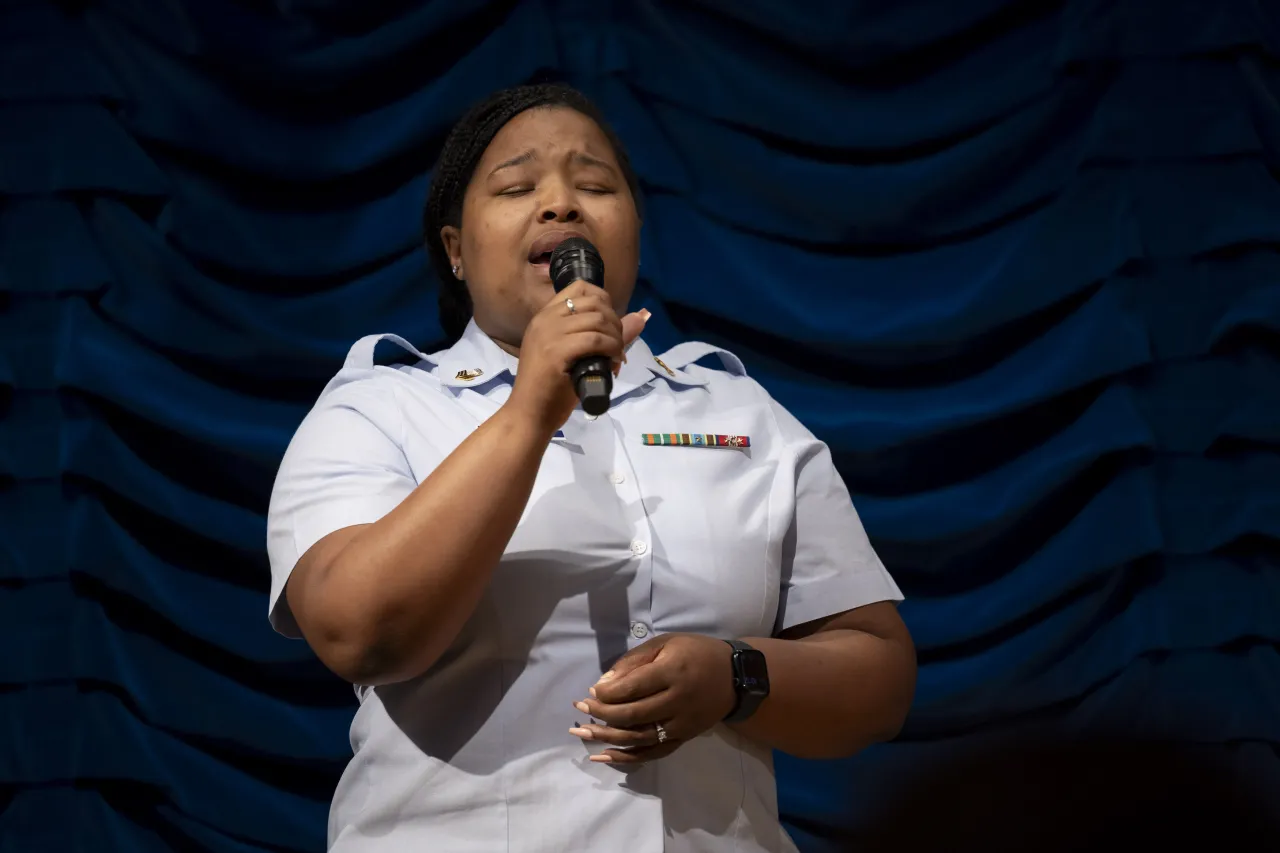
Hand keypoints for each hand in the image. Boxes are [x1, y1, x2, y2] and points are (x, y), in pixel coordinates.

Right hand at [507, 283, 648, 434]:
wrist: (529, 415)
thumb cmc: (550, 389)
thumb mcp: (576, 355)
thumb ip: (604, 334)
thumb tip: (642, 316)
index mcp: (545, 317)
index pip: (580, 287)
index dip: (604, 301)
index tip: (609, 325)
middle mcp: (545, 319)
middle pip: (593, 302)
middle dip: (614, 322)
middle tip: (617, 346)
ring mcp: (548, 334)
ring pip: (597, 319)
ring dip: (615, 337)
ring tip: (615, 356)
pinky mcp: (555, 352)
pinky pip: (595, 339)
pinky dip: (611, 348)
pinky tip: (612, 361)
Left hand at [570, 633, 735, 764]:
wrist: (735, 677)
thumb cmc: (695, 653)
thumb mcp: (665, 644)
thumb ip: (633, 661)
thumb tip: (602, 685)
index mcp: (672, 672)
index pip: (631, 688)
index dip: (606, 693)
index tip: (591, 692)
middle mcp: (677, 701)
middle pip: (632, 715)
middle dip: (600, 714)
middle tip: (580, 710)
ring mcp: (682, 725)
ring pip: (638, 738)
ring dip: (606, 738)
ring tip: (580, 734)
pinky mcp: (684, 739)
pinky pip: (652, 753)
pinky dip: (626, 757)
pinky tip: (603, 757)